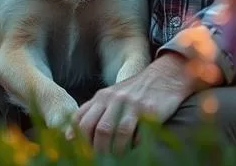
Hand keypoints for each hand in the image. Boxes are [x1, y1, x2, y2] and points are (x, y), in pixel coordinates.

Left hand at [71, 53, 196, 153]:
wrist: (164, 77)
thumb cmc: (135, 92)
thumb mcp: (112, 96)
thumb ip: (94, 111)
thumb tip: (71, 136)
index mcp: (101, 96)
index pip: (81, 119)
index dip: (78, 139)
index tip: (81, 152)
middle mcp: (113, 98)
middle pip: (96, 128)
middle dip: (96, 149)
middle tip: (99, 159)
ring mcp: (129, 103)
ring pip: (113, 132)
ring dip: (113, 150)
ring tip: (116, 157)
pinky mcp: (147, 109)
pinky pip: (134, 132)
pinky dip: (131, 145)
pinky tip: (133, 147)